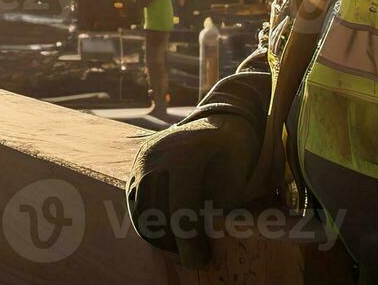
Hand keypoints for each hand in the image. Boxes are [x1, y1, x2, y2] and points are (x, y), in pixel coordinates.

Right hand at [124, 113, 259, 269]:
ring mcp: (142, 160)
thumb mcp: (242, 173)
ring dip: (158, 235)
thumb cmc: (238, 150)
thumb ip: (226, 205)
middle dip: (173, 243)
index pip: (180, 209)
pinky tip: (167, 234)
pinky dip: (148, 222)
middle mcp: (157, 155)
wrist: (221, 117)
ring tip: (180, 248)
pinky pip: (135, 202)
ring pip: (141, 210)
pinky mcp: (135, 167)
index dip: (188, 241)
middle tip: (193, 259)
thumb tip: (214, 239)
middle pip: (156, 213)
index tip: (199, 259)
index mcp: (186, 154)